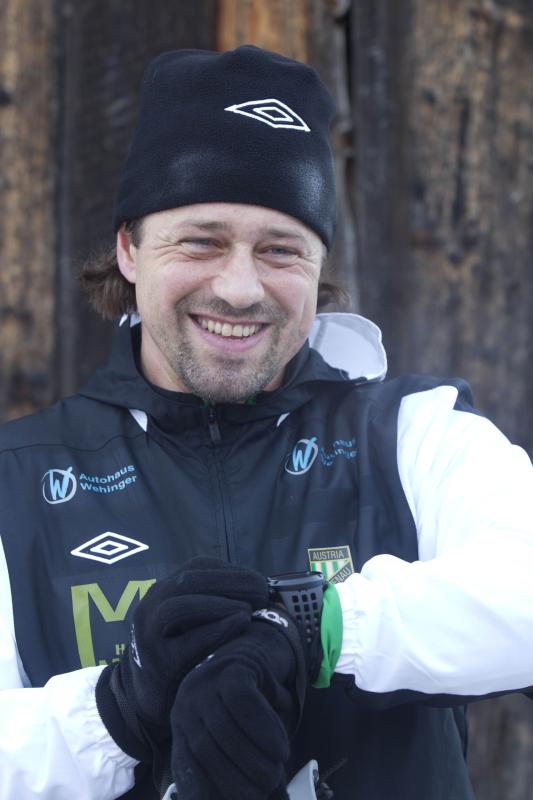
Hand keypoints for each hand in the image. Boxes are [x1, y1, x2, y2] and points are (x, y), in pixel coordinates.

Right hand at [95, 557, 268, 759]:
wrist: (148, 696)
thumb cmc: (185, 651)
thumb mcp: (196, 619)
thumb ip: (221, 601)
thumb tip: (267, 588)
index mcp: (165, 589)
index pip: (198, 567)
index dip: (232, 570)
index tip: (262, 581)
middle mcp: (152, 605)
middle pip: (189, 580)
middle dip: (231, 582)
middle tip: (262, 593)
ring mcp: (149, 634)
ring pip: (178, 608)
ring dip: (219, 604)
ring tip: (248, 610)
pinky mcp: (158, 664)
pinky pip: (187, 643)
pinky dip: (217, 630)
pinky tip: (241, 624)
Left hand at [170, 608, 306, 799]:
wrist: (264, 649)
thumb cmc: (252, 703)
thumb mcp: (236, 735)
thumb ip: (232, 765)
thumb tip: (251, 799)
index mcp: (182, 723)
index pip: (186, 765)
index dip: (205, 790)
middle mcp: (186, 701)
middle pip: (204, 749)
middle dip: (234, 779)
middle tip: (264, 791)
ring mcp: (205, 680)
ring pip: (224, 728)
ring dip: (252, 759)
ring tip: (274, 774)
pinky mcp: (230, 666)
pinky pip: (244, 704)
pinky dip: (263, 731)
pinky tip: (281, 749)